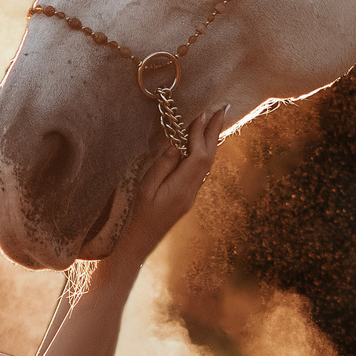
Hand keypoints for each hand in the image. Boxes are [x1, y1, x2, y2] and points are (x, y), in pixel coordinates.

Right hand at [107, 104, 228, 267]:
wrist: (135, 247)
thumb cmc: (134, 217)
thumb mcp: (144, 188)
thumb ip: (162, 165)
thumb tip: (177, 144)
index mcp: (180, 188)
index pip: (198, 155)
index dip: (201, 132)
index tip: (203, 112)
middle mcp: (190, 192)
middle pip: (208, 157)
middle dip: (214, 132)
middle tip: (221, 108)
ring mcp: (189, 197)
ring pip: (206, 165)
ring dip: (211, 141)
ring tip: (215, 122)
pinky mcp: (184, 199)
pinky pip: (199, 172)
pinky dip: (203, 154)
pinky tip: (204, 146)